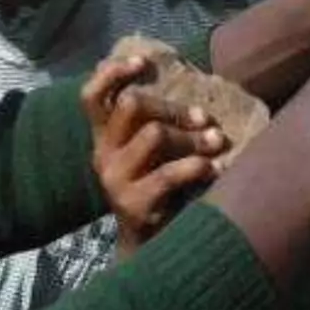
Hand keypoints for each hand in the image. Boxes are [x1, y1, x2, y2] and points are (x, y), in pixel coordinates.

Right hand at [81, 56, 226, 256]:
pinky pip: (167, 174)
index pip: (91, 95)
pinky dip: (195, 166)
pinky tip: (214, 168)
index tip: (143, 61)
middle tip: (205, 117)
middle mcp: (102, 154)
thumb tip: (191, 87)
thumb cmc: (156, 188)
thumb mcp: (146, 153)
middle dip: (173, 107)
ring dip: (193, 136)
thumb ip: (152, 123)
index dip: (112, 72)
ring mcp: (114, 179)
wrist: (147, 248)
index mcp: (102, 137)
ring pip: (154, 135)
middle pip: (132, 106)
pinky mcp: (133, 203)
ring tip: (218, 141)